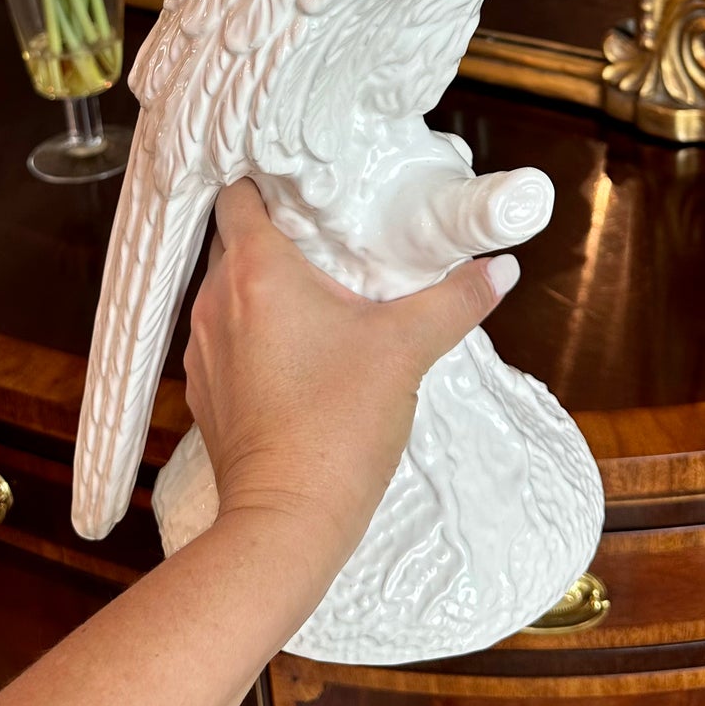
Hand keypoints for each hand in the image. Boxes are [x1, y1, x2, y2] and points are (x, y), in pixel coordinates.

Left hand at [182, 178, 518, 607]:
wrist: (287, 522)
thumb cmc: (338, 426)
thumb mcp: (407, 350)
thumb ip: (456, 300)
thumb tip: (500, 269)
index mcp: (256, 270)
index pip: (238, 195)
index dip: (270, 183)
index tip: (313, 192)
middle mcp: (217, 301)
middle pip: (237, 242)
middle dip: (281, 237)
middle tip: (333, 242)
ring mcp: (204, 349)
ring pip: (231, 292)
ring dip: (267, 290)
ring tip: (321, 298)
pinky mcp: (206, 392)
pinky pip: (228, 339)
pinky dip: (256, 335)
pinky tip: (299, 354)